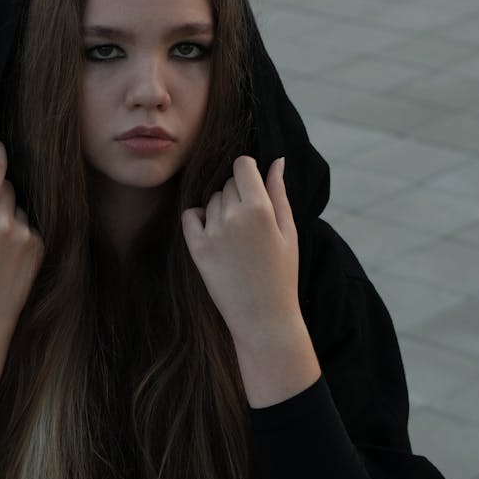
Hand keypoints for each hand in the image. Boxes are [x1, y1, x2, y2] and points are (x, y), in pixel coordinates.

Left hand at [181, 156, 300, 350]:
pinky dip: (199, 218)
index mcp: (261, 209)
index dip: (248, 172)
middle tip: (250, 223)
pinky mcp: (197, 249)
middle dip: (238, 194)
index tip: (252, 187)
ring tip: (236, 237)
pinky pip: (190, 216)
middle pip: (227, 183)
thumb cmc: (281, 274)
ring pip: (211, 200)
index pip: (242, 165)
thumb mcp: (288, 231)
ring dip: (221, 209)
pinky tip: (213, 234)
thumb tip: (276, 160)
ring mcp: (213, 233)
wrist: (263, 317)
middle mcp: (234, 216)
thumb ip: (279, 193)